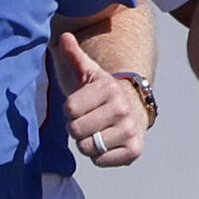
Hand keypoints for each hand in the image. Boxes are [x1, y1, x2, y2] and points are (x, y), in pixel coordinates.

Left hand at [59, 34, 148, 166]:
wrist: (132, 109)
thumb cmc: (102, 93)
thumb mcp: (88, 72)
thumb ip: (74, 56)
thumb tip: (64, 37)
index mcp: (108, 88)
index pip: (69, 109)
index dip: (69, 110)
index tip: (81, 106)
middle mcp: (122, 108)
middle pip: (76, 130)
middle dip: (76, 128)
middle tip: (88, 120)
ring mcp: (130, 130)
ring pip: (87, 147)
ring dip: (86, 143)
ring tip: (96, 131)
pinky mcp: (134, 150)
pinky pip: (101, 161)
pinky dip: (99, 156)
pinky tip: (106, 143)